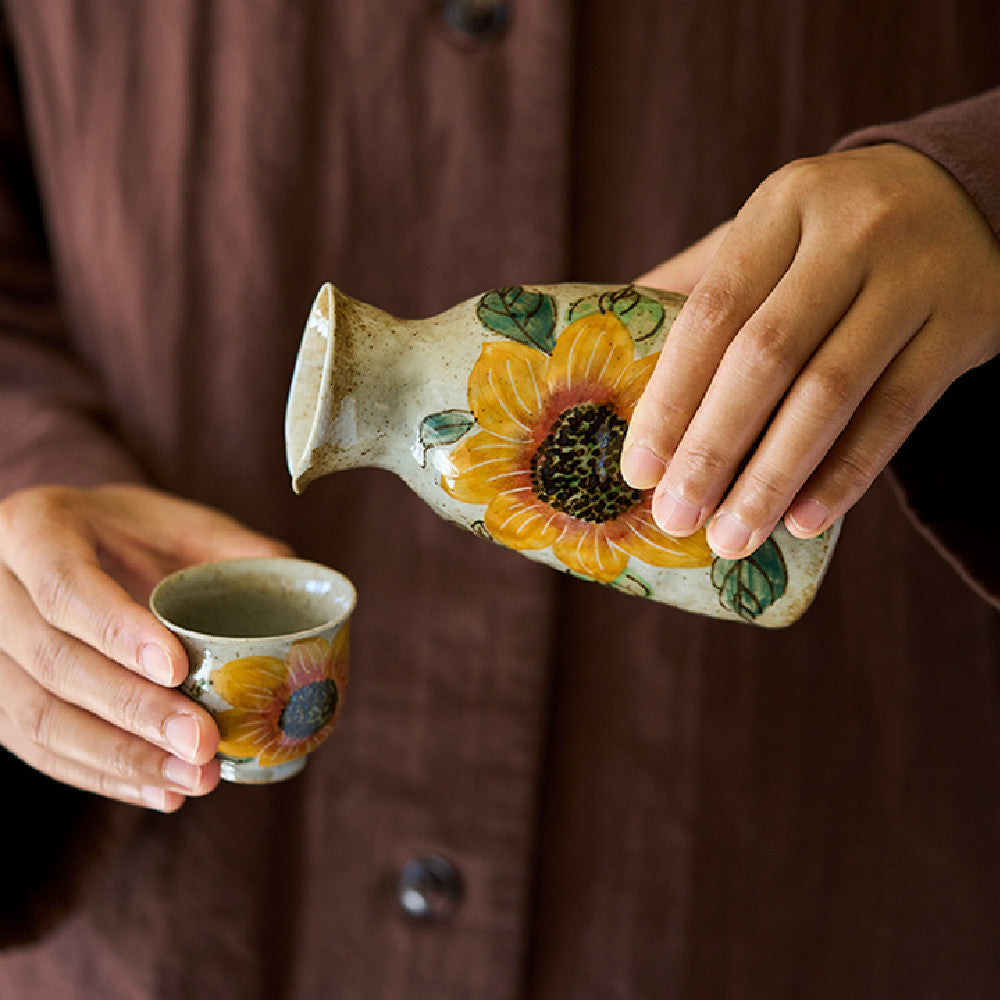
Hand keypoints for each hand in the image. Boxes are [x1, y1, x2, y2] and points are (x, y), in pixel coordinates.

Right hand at [0, 484, 291, 810]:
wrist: (64, 548)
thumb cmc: (127, 533)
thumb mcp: (175, 521)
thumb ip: (231, 548)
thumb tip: (298, 578)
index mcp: (36, 528)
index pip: (65, 587)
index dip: (118, 632)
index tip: (180, 670)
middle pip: (54, 661)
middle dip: (134, 711)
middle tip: (202, 742)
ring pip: (37, 717)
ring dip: (120, 757)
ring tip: (191, 780)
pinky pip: (36, 748)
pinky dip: (100, 775)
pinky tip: (157, 791)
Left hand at [622, 143, 999, 557]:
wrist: (971, 194)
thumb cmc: (836, 230)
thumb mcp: (770, 230)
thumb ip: (698, 281)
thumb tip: (606, 341)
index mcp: (782, 207)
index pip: (712, 313)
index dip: (671, 398)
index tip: (638, 470)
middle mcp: (851, 234)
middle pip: (766, 358)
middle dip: (712, 449)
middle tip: (675, 517)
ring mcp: (915, 278)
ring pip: (832, 394)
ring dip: (774, 478)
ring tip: (732, 537)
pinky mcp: (964, 325)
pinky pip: (897, 414)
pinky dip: (847, 474)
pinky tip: (805, 521)